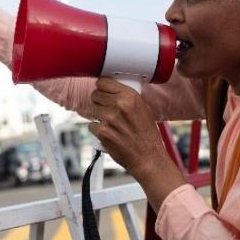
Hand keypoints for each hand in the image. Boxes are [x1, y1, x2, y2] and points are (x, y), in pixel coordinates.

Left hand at [88, 78, 186, 209]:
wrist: (148, 157)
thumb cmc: (147, 135)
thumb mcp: (143, 109)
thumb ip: (127, 98)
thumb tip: (111, 90)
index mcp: (130, 96)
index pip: (103, 81)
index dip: (102, 87)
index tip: (103, 91)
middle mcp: (119, 105)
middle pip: (95, 95)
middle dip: (99, 102)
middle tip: (108, 110)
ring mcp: (109, 118)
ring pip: (92, 109)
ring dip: (98, 116)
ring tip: (111, 123)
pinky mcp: (102, 132)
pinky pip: (92, 125)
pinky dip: (97, 129)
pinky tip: (109, 133)